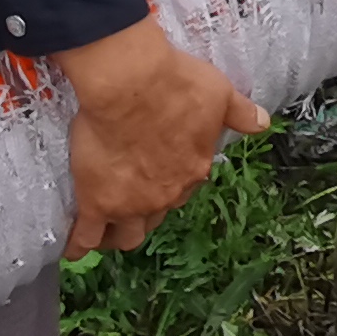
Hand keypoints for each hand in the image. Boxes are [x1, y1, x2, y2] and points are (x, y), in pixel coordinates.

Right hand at [54, 13, 267, 257]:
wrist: (132, 84)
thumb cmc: (176, 85)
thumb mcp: (220, 93)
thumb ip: (240, 112)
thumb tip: (262, 123)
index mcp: (193, 170)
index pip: (185, 187)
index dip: (173, 181)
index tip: (162, 174)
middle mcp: (164, 195)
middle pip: (157, 216)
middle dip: (148, 212)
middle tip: (133, 203)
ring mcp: (130, 203)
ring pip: (126, 236)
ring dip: (119, 236)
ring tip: (107, 234)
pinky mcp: (96, 202)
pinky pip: (87, 236)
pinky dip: (80, 246)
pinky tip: (74, 251)